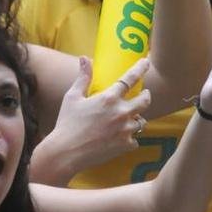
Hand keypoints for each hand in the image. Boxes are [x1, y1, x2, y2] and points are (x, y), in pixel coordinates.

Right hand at [44, 57, 151, 179]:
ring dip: (136, 119)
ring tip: (127, 120)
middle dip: (146, 96)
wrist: (65, 153)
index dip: (140, 68)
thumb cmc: (66, 123)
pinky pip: (135, 139)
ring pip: (141, 121)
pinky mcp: (126, 145)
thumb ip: (83, 78)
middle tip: (144, 94)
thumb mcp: (72, 97)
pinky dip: (129, 139)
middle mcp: (121, 112)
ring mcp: (126, 129)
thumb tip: (85, 58)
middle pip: (145, 100)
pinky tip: (119, 139)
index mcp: (109, 98)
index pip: (130, 78)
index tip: (146, 62)